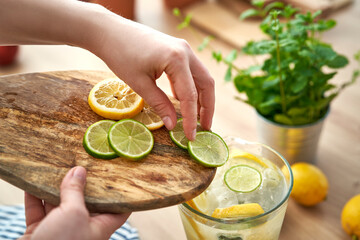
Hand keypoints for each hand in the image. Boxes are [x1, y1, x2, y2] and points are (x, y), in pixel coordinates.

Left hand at [0, 0, 214, 139]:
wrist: (109, 32)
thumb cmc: (121, 55)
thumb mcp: (140, 84)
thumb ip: (160, 105)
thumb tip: (172, 125)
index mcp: (177, 60)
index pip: (190, 96)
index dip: (192, 119)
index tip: (191, 137)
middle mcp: (186, 52)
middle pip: (206, 84)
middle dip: (207, 108)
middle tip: (204, 128)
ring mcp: (183, 49)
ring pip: (201, 77)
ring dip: (201, 98)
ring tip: (197, 118)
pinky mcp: (177, 50)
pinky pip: (191, 72)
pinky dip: (191, 88)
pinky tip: (183, 101)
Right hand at [20, 167, 129, 239]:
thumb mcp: (74, 213)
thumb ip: (76, 191)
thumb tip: (79, 171)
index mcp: (100, 227)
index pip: (119, 210)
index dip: (121, 195)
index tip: (121, 177)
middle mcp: (83, 229)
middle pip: (86, 203)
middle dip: (82, 184)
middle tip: (83, 164)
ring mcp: (61, 231)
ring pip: (60, 205)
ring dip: (56, 187)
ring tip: (58, 167)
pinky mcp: (41, 233)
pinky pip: (39, 211)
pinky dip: (35, 197)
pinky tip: (33, 183)